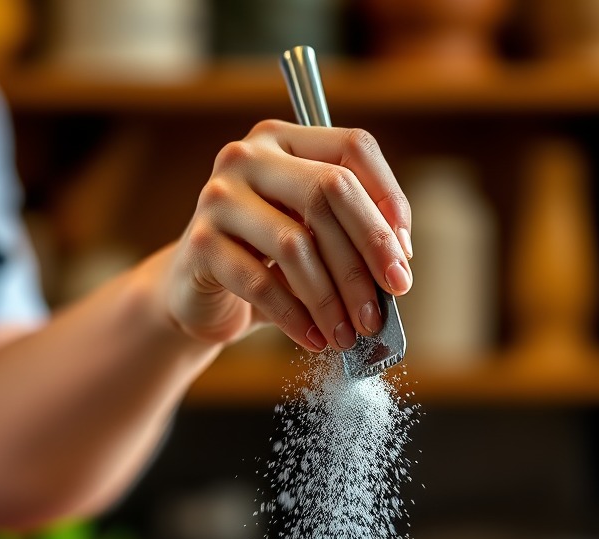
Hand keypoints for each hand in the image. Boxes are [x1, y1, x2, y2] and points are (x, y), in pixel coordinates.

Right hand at [162, 119, 412, 353]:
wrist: (196, 294)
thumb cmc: (265, 264)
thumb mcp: (312, 240)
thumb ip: (349, 236)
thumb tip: (396, 266)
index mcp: (286, 140)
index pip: (353, 149)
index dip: (388, 202)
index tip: (402, 258)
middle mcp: (248, 157)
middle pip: (327, 192)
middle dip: (365, 257)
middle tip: (382, 309)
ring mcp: (219, 197)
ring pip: (295, 243)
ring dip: (331, 298)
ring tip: (347, 333)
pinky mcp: (201, 244)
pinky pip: (260, 283)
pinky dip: (295, 317)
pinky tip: (315, 339)